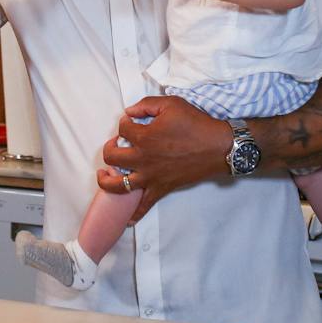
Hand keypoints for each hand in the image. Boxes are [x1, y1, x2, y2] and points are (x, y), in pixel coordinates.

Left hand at [95, 95, 232, 219]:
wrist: (217, 147)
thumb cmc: (195, 124)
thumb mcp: (171, 104)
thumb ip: (146, 105)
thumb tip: (129, 112)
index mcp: (144, 137)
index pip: (122, 129)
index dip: (124, 122)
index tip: (131, 122)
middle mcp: (142, 159)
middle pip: (111, 156)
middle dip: (109, 148)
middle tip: (117, 144)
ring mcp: (150, 176)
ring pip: (118, 184)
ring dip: (106, 180)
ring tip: (104, 175)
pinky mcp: (161, 188)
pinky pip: (144, 205)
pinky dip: (134, 214)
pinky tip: (126, 218)